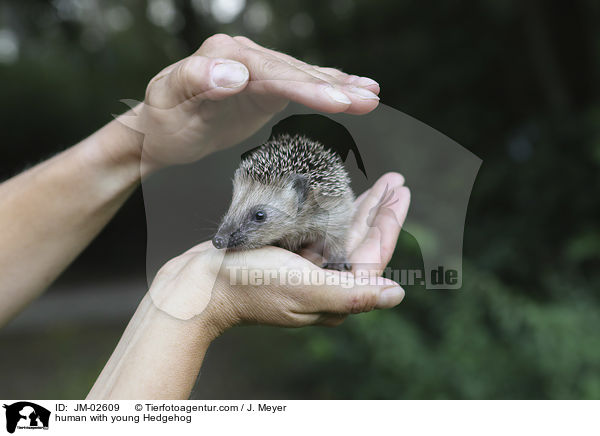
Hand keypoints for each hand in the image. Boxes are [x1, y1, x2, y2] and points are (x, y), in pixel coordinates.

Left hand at [119, 34, 380, 171]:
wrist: (160, 131)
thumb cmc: (163, 121)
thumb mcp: (169, 101)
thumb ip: (197, 80)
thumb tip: (235, 72)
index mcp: (222, 55)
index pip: (272, 71)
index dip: (307, 86)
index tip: (336, 100)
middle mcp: (243, 56)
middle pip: (294, 71)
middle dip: (333, 87)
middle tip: (367, 100)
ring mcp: (256, 69)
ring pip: (303, 76)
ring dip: (340, 86)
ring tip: (372, 95)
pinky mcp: (264, 86)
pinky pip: (300, 84)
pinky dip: (327, 86)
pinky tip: (353, 87)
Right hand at [148, 173, 409, 334]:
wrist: (200, 285)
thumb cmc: (250, 285)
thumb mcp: (305, 287)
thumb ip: (352, 292)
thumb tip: (396, 293)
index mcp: (334, 294)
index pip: (373, 255)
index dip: (389, 223)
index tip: (401, 192)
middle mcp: (324, 283)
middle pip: (360, 241)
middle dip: (379, 211)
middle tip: (396, 181)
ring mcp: (305, 269)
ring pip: (342, 233)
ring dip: (360, 207)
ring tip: (379, 184)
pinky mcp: (287, 256)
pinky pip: (318, 229)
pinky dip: (330, 211)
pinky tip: (339, 195)